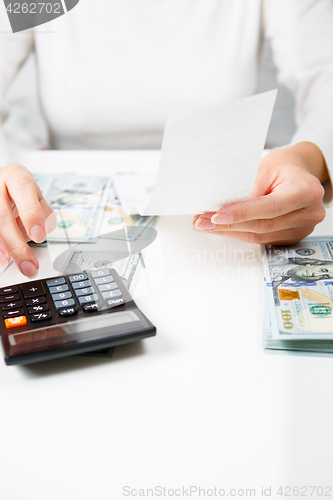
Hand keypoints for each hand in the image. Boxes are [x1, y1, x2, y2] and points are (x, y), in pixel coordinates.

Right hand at [0, 164, 54, 276]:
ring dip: (2, 249)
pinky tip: (2, 258)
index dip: (31, 213)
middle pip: (2, 215)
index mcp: (16, 176)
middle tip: (29, 264)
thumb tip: (42, 233)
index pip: (23, 189)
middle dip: (16, 245)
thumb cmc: (19, 193)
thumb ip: (42, 213)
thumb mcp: (36, 197)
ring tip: (13, 264)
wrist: (1, 186)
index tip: (39, 236)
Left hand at [192, 145, 326, 244]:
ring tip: (207, 225)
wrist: (298, 173)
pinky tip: (223, 229)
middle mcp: (309, 213)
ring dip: (230, 232)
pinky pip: (262, 240)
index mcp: (307, 191)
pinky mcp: (292, 237)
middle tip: (203, 221)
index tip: (217, 216)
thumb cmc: (283, 167)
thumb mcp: (266, 167)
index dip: (242, 213)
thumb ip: (249, 188)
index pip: (270, 207)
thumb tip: (222, 207)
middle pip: (263, 225)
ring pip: (260, 237)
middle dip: (229, 225)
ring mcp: (302, 228)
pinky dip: (240, 234)